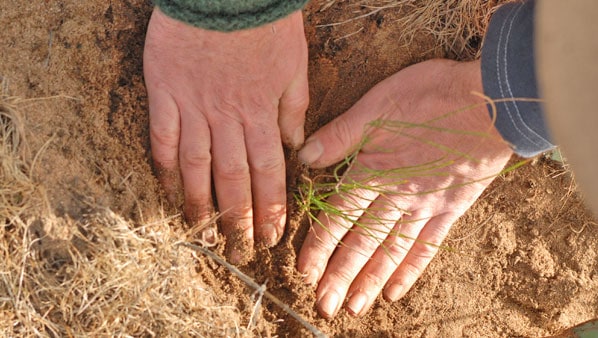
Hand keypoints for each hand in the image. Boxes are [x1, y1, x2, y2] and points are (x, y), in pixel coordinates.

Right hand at [144, 8, 308, 262]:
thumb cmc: (265, 23)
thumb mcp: (294, 64)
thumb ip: (293, 108)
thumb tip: (295, 148)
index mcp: (261, 112)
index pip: (268, 172)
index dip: (269, 207)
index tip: (270, 236)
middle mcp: (227, 118)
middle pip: (232, 177)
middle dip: (237, 218)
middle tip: (238, 250)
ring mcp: (193, 106)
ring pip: (197, 165)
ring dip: (199, 202)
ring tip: (201, 233)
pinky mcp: (165, 91)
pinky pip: (163, 135)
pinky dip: (165, 163)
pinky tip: (167, 188)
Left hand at [296, 59, 513, 317]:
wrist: (491, 104)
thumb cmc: (434, 97)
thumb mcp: (379, 104)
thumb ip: (342, 134)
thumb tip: (305, 156)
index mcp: (374, 170)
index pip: (339, 216)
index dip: (319, 245)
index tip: (304, 271)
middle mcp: (397, 196)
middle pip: (362, 242)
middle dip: (339, 276)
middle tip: (323, 305)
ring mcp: (425, 207)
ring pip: (391, 251)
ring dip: (370, 280)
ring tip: (353, 307)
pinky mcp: (451, 210)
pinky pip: (427, 247)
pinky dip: (410, 270)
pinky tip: (395, 291)